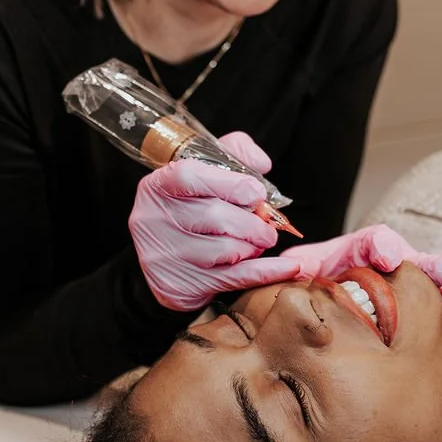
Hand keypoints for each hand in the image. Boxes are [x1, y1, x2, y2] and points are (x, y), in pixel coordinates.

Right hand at [129, 131, 300, 311]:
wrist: (165, 258)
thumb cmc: (191, 207)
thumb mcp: (205, 170)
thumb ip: (234, 154)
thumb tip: (262, 164)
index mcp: (157, 186)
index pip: (190, 176)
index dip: (231, 184)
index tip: (256, 194)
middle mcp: (153, 220)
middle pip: (215, 216)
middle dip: (253, 223)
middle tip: (267, 228)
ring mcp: (163, 256)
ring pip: (226, 250)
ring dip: (253, 246)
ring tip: (257, 243)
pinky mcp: (179, 286)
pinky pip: (234, 278)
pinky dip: (267, 271)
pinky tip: (289, 267)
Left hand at [287, 224, 441, 323]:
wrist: (326, 315)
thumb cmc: (315, 284)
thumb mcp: (303, 271)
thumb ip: (299, 265)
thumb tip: (295, 267)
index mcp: (360, 251)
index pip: (373, 241)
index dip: (382, 246)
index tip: (387, 257)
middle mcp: (386, 263)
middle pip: (409, 258)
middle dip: (425, 263)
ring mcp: (402, 283)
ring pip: (426, 278)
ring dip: (439, 282)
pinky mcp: (414, 304)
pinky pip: (433, 302)